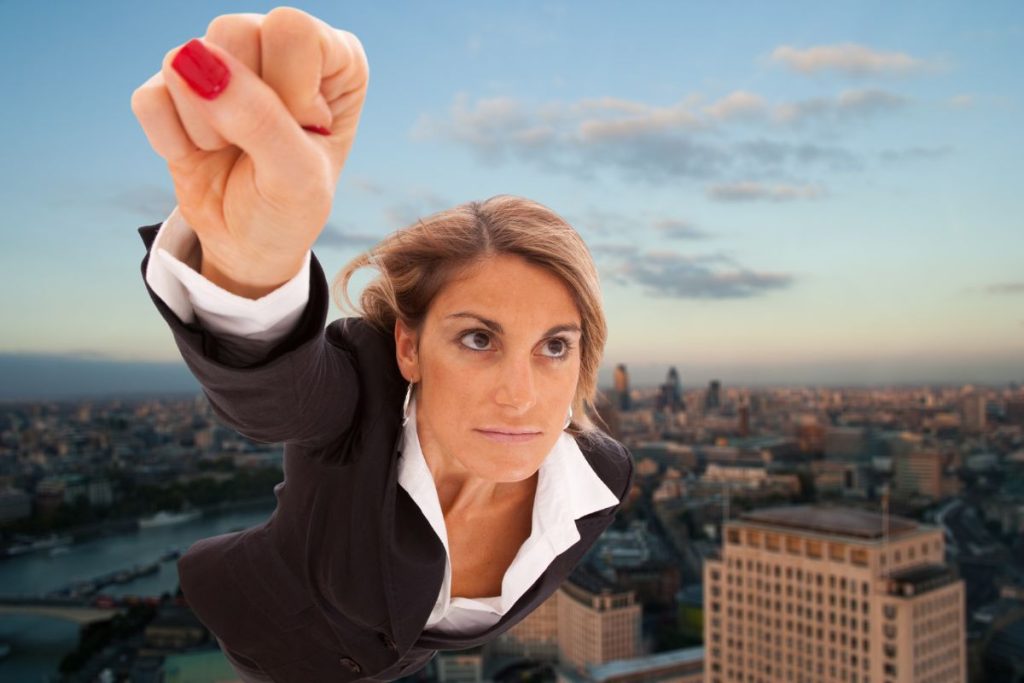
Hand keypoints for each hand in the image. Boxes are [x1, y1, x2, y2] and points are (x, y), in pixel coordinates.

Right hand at [130, 7, 368, 297]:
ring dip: (207, 128)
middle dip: (243, 108)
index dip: (290, 91)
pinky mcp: (174, 85)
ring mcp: (222, 59)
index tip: (304, 130)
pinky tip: (201, 153)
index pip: (290, 29)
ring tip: (234, 151)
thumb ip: (262, 121)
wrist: (249, 243)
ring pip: (185, 59)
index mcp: (332, 56)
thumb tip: (200, 63)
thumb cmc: (290, 206)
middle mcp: (275, 43)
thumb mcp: (298, 177)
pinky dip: (173, 142)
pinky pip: (150, 99)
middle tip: (263, 146)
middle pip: (232, 31)